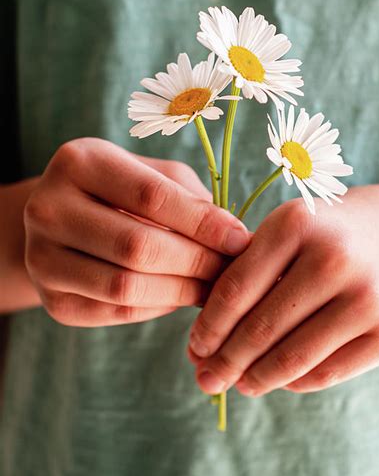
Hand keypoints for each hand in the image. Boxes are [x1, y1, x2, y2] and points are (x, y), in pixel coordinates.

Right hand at [24, 138, 249, 326]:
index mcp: (78, 162)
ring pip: (126, 287)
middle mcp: (47, 208)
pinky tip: (181, 297)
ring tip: (213, 287)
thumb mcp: (152, 175)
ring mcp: (42, 259)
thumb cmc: (122, 191)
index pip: (150, 197)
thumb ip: (190, 199)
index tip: (240, 239)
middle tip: (230, 269)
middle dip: (196, 262)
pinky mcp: (53, 300)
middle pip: (137, 247)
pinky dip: (159, 308)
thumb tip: (235, 239)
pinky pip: (117, 313)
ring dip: (181, 292)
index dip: (202, 222)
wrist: (62, 221)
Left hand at [188, 177, 378, 395]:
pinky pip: (326, 373)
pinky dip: (294, 382)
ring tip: (239, 385)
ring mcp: (366, 298)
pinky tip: (279, 380)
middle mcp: (332, 259)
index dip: (208, 327)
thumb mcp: (298, 225)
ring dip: (256, 379)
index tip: (194, 348)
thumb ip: (254, 267)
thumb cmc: (341, 230)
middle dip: (223, 362)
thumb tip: (208, 334)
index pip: (235, 290)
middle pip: (259, 329)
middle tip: (205, 379)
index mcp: (297, 224)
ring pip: (291, 358)